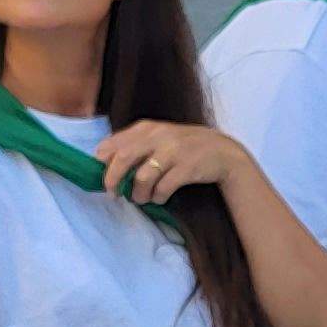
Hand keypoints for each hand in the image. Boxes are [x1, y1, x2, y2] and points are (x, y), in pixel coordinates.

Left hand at [90, 120, 242, 206]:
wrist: (222, 152)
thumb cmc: (183, 147)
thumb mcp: (159, 138)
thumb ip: (134, 146)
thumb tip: (104, 165)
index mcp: (147, 128)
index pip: (113, 144)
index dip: (103, 164)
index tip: (104, 179)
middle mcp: (158, 136)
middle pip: (123, 158)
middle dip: (113, 180)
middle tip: (114, 193)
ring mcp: (174, 151)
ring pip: (142, 178)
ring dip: (138, 194)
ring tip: (142, 198)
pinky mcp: (187, 167)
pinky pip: (163, 188)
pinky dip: (157, 197)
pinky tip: (159, 198)